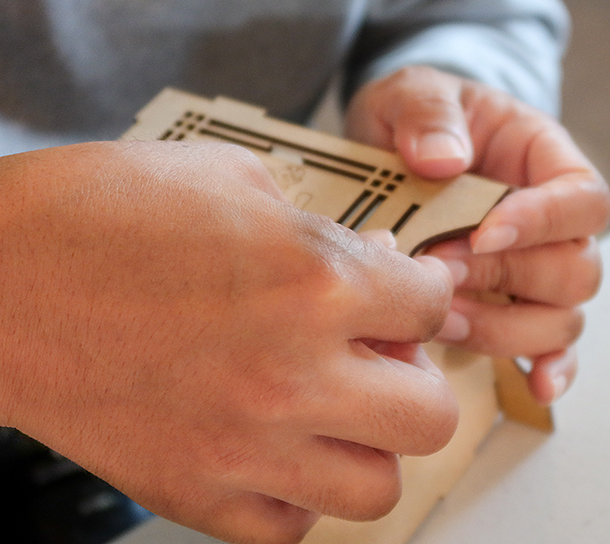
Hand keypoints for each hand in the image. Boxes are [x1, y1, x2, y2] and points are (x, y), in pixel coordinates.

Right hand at [0, 141, 456, 543]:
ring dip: (371, 446)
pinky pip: (290, 528)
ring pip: (378, 490)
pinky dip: (299, 495)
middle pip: (433, 417)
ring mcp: (245, 447)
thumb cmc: (97, 214)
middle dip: (419, 379)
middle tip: (385, 357)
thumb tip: (373, 263)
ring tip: (339, 412)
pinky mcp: (192, 493)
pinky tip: (278, 451)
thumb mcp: (232, 179)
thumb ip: (319, 227)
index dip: (427, 292)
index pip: (431, 307)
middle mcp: (293, 374)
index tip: (409, 293)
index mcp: (314, 282)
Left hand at [347, 66, 609, 405]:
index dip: (544, 222)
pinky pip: (551, 347)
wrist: (399, 147)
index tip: (484, 234)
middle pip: (578, 269)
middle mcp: (554, 222)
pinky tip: (533, 385)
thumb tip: (442, 160)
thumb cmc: (419, 118)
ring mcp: (537, 271)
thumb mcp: (413, 94)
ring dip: (505, 329)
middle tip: (440, 272)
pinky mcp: (513, 307)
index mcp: (545, 160)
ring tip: (439, 318)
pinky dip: (548, 368)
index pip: (583, 197)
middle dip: (508, 278)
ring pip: (563, 319)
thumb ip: (427, 114)